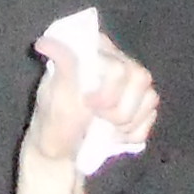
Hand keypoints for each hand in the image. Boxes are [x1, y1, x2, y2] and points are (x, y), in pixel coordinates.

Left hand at [21, 29, 156, 178]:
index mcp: (96, 50)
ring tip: (104, 127)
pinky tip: (113, 134)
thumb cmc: (54, 120)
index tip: (87, 104)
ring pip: (150, 98)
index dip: (108, 93)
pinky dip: (132, 133)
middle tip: (98, 118)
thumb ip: (61, 66)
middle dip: (120, 110)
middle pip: (141, 78)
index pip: (119, 67)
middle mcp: (117, 60)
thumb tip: (43, 41)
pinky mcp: (139, 105)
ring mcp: (130, 83)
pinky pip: (151, 117)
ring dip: (126, 123)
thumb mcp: (55, 93)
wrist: (61, 152)